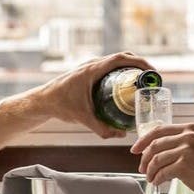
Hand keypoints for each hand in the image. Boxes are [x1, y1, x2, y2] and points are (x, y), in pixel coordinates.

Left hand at [40, 51, 154, 138]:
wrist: (42, 101)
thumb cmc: (59, 105)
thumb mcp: (83, 118)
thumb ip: (102, 128)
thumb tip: (121, 135)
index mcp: (93, 70)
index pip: (122, 59)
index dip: (140, 62)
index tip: (151, 72)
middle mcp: (93, 64)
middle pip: (122, 57)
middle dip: (139, 65)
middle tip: (151, 79)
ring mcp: (90, 67)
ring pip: (116, 61)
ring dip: (130, 67)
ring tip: (142, 81)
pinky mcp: (88, 72)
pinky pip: (109, 67)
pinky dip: (121, 71)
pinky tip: (125, 85)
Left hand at [130, 123, 193, 193]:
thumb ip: (179, 144)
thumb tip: (153, 151)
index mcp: (190, 129)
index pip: (159, 130)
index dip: (143, 140)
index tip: (135, 149)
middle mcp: (188, 136)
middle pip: (155, 144)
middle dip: (145, 158)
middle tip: (142, 168)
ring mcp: (186, 150)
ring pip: (156, 159)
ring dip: (150, 171)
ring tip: (151, 178)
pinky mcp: (184, 165)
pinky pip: (162, 172)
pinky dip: (157, 178)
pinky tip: (158, 182)